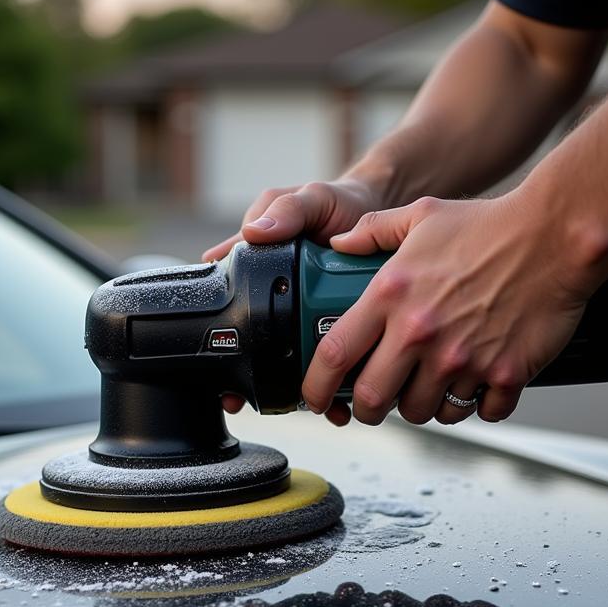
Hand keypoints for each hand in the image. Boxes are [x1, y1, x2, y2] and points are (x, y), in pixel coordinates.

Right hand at [207, 177, 382, 423]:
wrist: (388, 222)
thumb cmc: (341, 205)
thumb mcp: (312, 200)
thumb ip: (286, 210)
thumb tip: (254, 232)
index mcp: (259, 268)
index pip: (225, 305)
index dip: (219, 340)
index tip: (221, 369)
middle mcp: (277, 301)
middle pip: (257, 349)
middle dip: (255, 381)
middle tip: (259, 397)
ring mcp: (306, 321)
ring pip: (292, 367)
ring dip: (301, 391)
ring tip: (313, 406)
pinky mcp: (338, 333)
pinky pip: (331, 368)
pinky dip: (335, 387)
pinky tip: (341, 402)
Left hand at [303, 192, 601, 425]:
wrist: (558, 234)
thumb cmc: (491, 225)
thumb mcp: (422, 215)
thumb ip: (373, 231)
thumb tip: (339, 244)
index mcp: (391, 296)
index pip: (333, 356)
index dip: (315, 387)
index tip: (315, 398)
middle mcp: (421, 333)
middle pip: (373, 399)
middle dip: (367, 410)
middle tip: (374, 403)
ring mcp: (463, 358)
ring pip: (423, 412)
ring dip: (421, 407)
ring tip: (429, 388)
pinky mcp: (504, 373)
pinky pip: (479, 413)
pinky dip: (475, 407)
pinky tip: (477, 387)